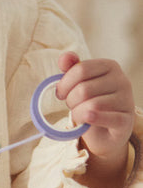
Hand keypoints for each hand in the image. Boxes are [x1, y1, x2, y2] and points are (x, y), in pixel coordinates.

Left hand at [56, 51, 134, 187]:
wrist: (106, 130)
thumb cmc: (91, 102)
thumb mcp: (80, 83)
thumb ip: (72, 69)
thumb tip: (65, 57)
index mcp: (110, 66)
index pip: (80, 70)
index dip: (64, 84)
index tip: (61, 94)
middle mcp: (122, 80)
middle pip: (83, 89)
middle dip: (71, 101)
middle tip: (73, 106)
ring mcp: (127, 100)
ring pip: (91, 106)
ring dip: (78, 114)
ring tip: (80, 115)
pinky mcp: (127, 120)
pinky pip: (106, 118)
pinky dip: (93, 120)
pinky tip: (88, 119)